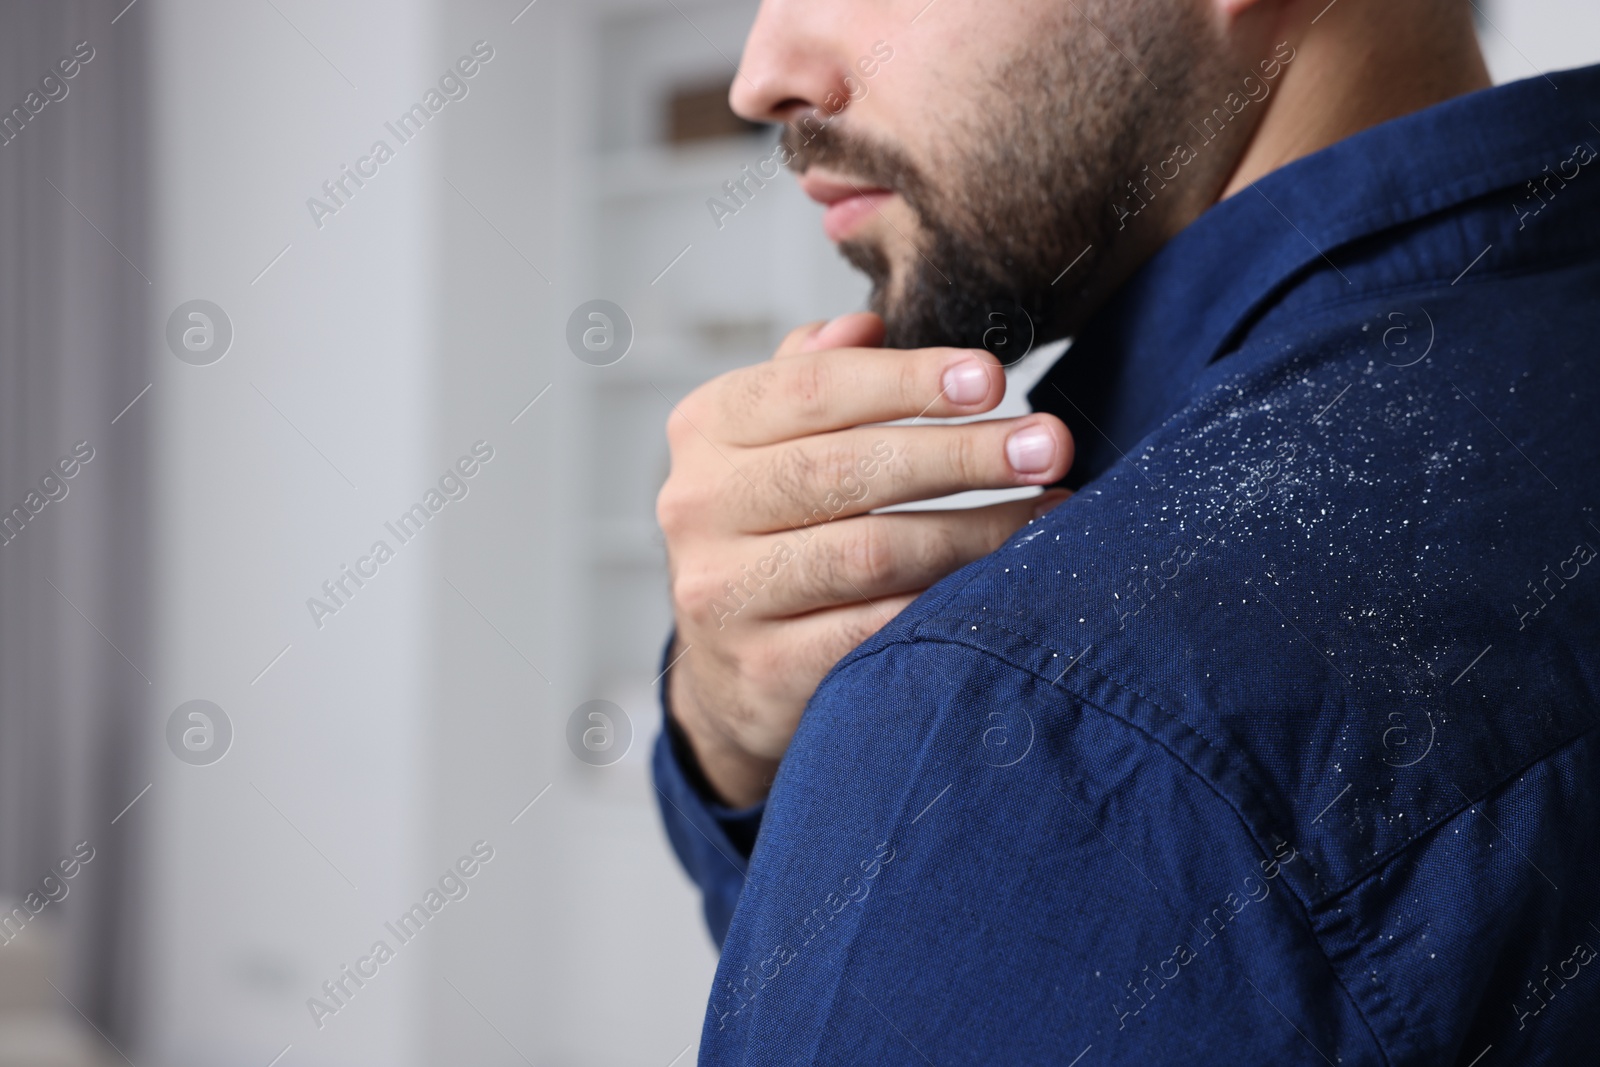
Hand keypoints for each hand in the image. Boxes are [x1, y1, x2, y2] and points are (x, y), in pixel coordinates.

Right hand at [657, 312, 1072, 806]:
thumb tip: (866, 326)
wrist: (727, 668)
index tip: (994, 379)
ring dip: (973, 532)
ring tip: (1048, 514)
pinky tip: (1000, 583)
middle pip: (845, 470)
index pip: (812, 388)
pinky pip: (872, 631)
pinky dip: (944, 604)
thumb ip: (814, 376)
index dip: (908, 381)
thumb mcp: (776, 438)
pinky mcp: (761, 668)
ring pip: (869, 554)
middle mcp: (698, 506)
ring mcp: (722, 593)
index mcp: (706, 427)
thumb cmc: (773, 527)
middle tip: (1048, 445)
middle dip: (960, 455)